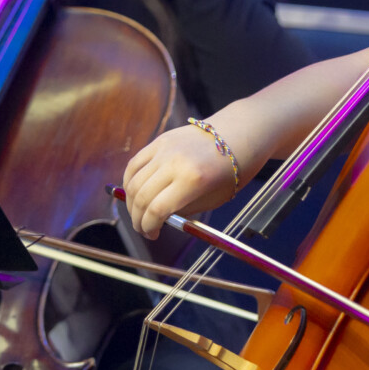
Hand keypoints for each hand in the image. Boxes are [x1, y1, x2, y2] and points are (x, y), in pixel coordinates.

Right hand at [122, 123, 242, 238]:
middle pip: (142, 197)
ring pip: (134, 181)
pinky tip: (134, 192)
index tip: (152, 235)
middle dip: (138, 219)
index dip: (149, 227)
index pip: (157, 210)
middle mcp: (174, 162)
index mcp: (193, 180)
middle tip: (142, 228)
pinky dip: (129, 181)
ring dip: (131, 202)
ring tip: (138, 213)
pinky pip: (135, 164)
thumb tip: (158, 220)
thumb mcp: (212, 199)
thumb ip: (184, 210)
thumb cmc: (230, 171)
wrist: (238, 134)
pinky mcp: (160, 140)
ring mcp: (165, 149)